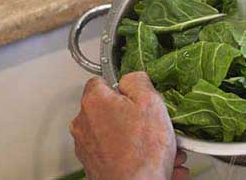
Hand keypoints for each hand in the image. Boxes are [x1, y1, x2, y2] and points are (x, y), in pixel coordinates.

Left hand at [70, 72, 187, 179]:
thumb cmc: (141, 152)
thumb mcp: (150, 101)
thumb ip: (137, 80)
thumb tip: (132, 79)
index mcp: (94, 101)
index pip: (102, 80)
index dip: (124, 87)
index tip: (136, 96)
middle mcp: (84, 124)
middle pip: (111, 109)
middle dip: (135, 117)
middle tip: (154, 125)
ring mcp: (87, 147)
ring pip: (118, 134)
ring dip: (140, 140)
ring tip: (161, 149)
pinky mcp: (94, 166)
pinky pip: (118, 154)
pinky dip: (135, 157)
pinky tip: (155, 163)